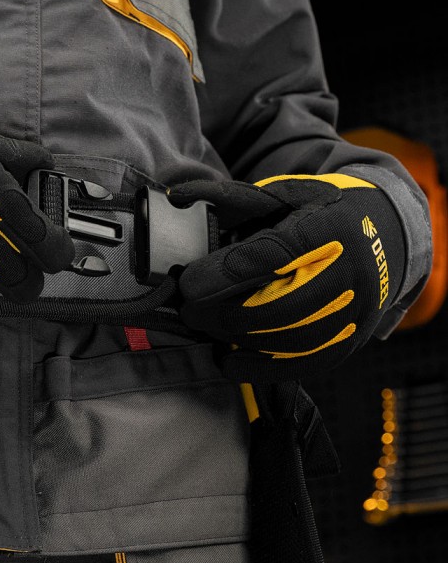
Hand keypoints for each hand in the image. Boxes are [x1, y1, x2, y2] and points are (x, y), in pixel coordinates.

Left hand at [169, 174, 406, 381]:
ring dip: (238, 340)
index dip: (223, 275)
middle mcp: (348, 273)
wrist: (385, 235)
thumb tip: (177, 197)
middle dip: (223, 313)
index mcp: (327, 229)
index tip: (187, 286)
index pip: (270, 258)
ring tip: (207, 330)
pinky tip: (230, 362)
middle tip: (189, 311)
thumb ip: (229, 198)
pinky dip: (262, 368)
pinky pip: (305, 364)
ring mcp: (354, 311)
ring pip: (289, 339)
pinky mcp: (351, 339)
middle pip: (278, 306)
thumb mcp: (281, 193)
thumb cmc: (321, 211)